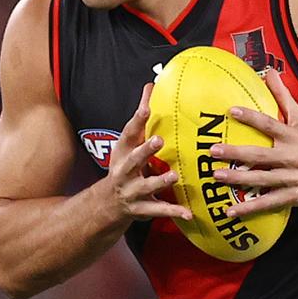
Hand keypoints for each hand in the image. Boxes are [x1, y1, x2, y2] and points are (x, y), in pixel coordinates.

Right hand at [98, 83, 192, 222]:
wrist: (109, 202)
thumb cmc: (126, 164)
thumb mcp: (130, 141)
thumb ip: (141, 115)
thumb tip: (150, 85)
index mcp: (123, 152)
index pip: (128, 133)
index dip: (137, 120)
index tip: (147, 107)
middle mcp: (125, 171)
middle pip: (134, 159)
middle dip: (145, 150)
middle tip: (158, 140)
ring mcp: (133, 191)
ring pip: (147, 186)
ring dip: (160, 181)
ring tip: (173, 176)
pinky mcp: (143, 208)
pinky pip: (160, 210)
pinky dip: (174, 212)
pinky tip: (188, 213)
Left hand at [210, 69, 297, 215]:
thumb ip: (283, 96)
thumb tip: (270, 71)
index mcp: (291, 136)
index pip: (270, 125)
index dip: (251, 117)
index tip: (231, 110)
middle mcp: (291, 157)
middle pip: (261, 156)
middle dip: (237, 154)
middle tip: (213, 151)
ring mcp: (291, 178)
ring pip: (262, 180)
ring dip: (239, 179)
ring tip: (217, 176)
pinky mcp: (291, 196)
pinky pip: (267, 202)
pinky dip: (249, 208)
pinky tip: (230, 211)